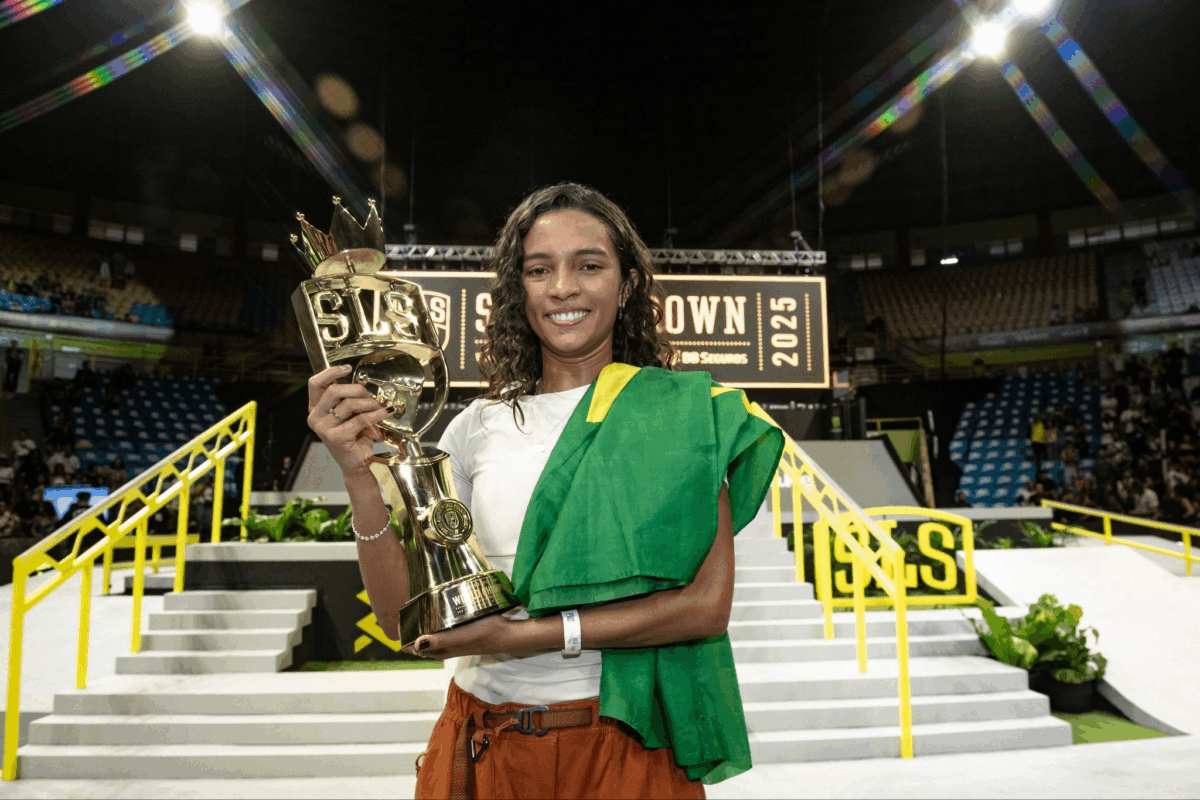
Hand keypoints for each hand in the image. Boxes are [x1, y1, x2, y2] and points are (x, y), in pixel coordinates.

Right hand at [306, 365, 392, 479]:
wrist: (356, 463)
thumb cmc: (353, 437)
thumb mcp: (348, 414)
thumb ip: (347, 399)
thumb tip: (362, 384)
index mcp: (315, 408)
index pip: (315, 383)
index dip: (331, 372)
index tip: (347, 368)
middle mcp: (315, 418)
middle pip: (334, 391)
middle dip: (357, 389)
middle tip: (370, 395)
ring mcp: (324, 429)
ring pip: (349, 404)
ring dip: (369, 403)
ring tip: (379, 407)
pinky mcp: (336, 437)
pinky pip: (360, 419)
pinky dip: (376, 414)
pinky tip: (385, 412)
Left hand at [402, 613, 530, 660]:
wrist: (508, 635)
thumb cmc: (485, 634)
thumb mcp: (461, 636)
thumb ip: (441, 640)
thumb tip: (416, 645)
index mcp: (445, 649)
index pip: (418, 649)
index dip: (406, 643)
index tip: (396, 631)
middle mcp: (449, 647)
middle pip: (425, 647)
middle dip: (412, 639)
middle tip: (403, 624)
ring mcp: (458, 642)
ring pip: (435, 641)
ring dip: (424, 634)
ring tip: (417, 622)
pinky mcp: (466, 635)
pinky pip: (445, 635)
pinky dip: (437, 630)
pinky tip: (441, 621)